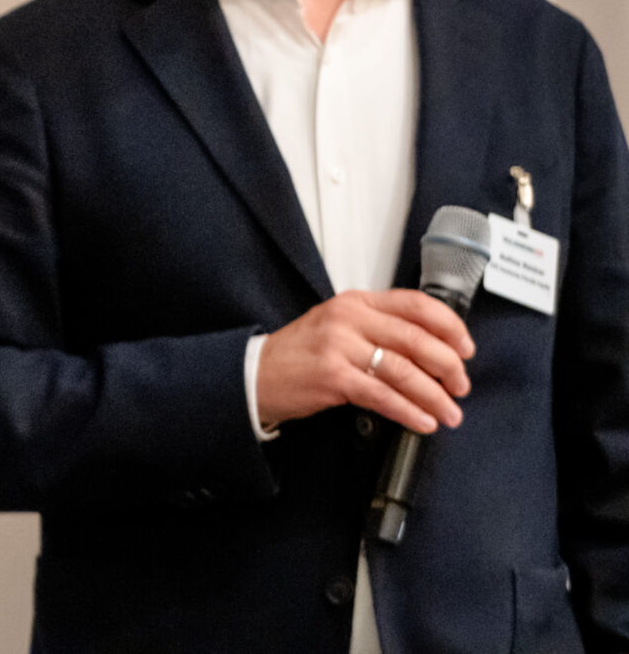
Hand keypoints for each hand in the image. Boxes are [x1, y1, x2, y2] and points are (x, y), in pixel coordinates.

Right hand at [254, 289, 475, 433]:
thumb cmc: (302, 354)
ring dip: (435, 397)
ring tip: (449, 413)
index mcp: (355, 301)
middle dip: (449, 367)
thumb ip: (379, 328)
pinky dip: (410, 412)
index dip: (450, 327)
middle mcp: (348, 318)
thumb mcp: (339, 326)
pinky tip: (423, 422)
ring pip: (405, 371)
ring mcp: (338, 346)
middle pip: (417, 339)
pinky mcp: (332, 376)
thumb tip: (434, 349)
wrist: (257, 373)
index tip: (466, 349)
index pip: (416, 304)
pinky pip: (384, 396)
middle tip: (460, 387)